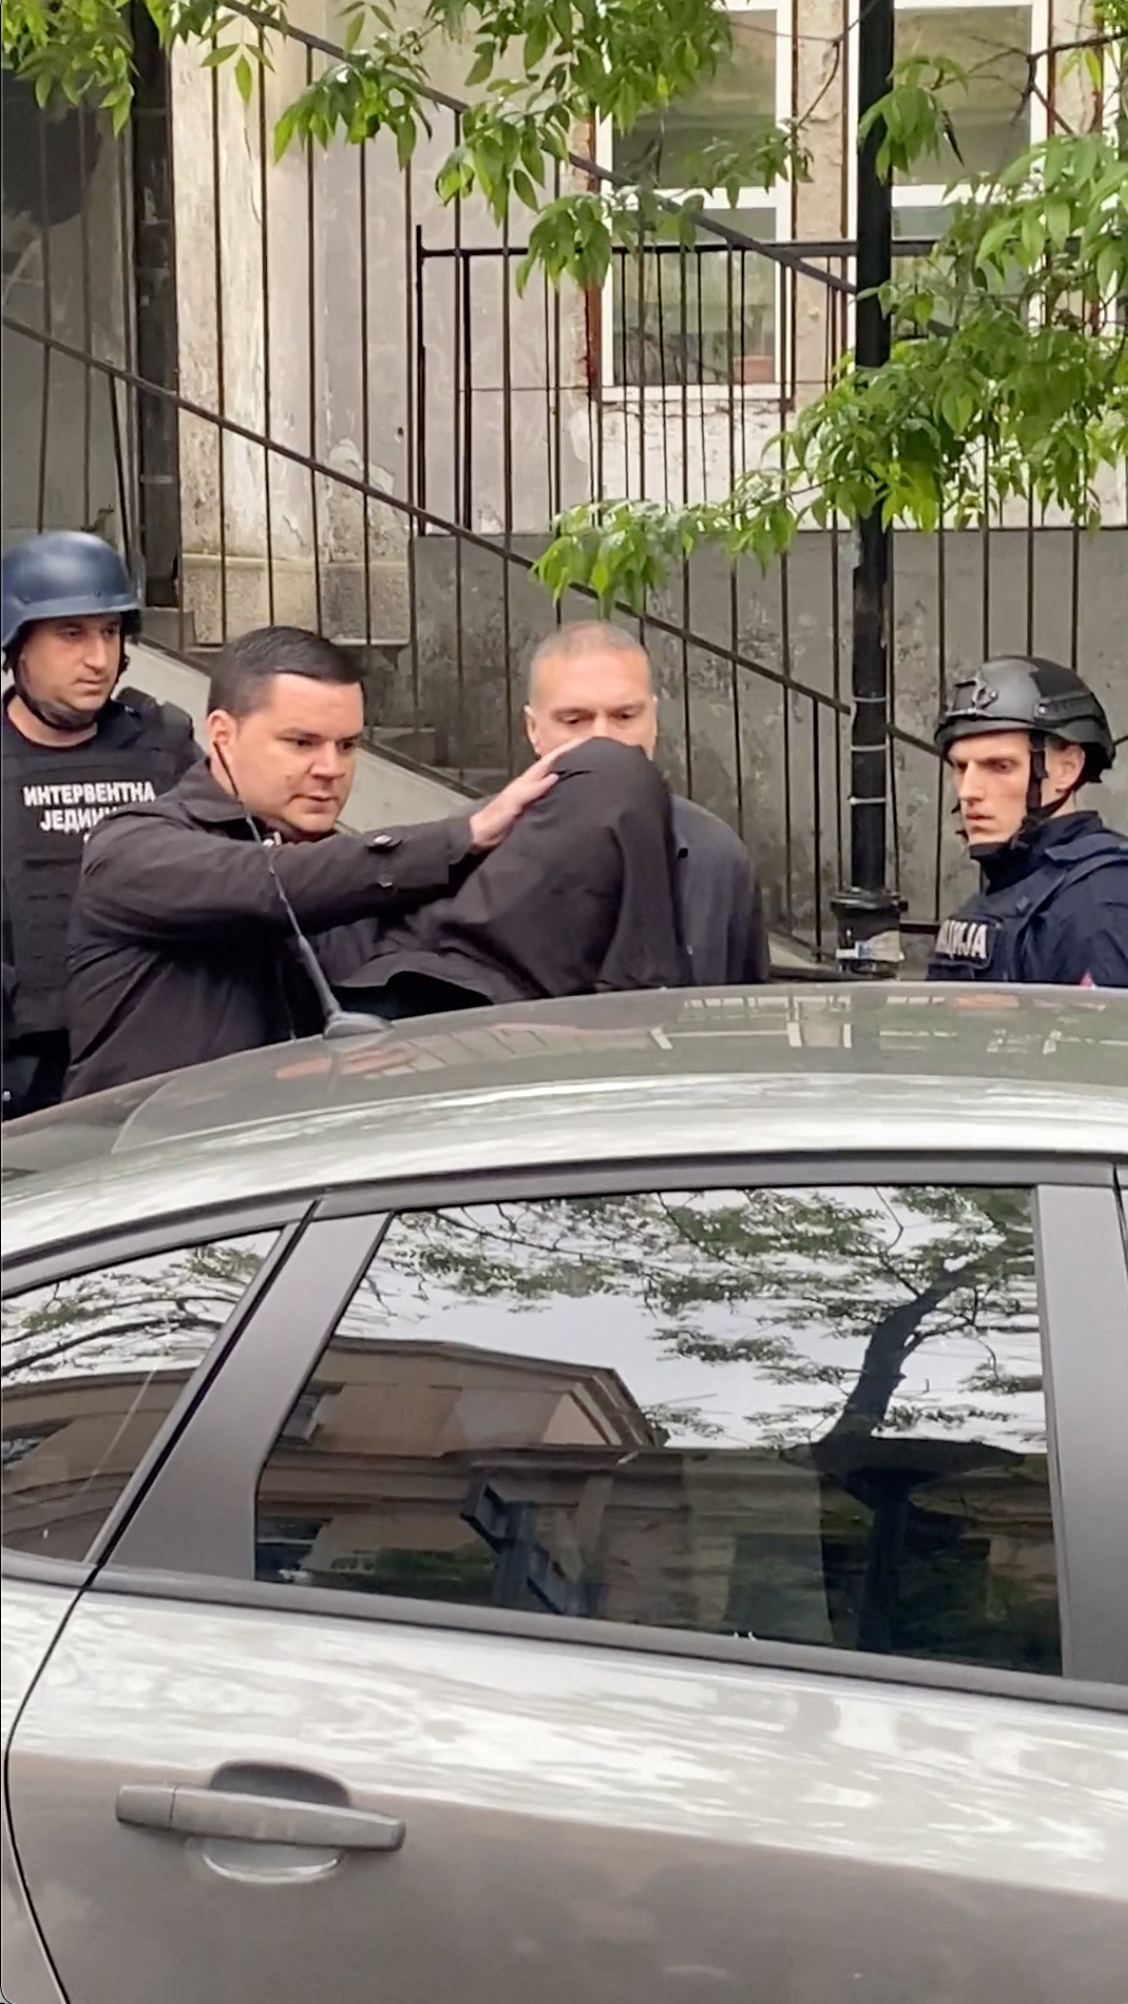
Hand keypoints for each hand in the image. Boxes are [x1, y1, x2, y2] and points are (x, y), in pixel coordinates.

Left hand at [467, 741, 581, 852]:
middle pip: (556, 768)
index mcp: (528, 780)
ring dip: (571, 775)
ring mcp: (535, 798)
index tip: (585, 740)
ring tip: (592, 773)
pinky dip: (565, 794)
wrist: (483, 836)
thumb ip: (531, 789)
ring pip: (556, 782)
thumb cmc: (496, 818)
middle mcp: (533, 786)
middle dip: (573, 759)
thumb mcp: (513, 802)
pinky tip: (576, 797)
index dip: (566, 749)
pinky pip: (554, 799)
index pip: (551, 760)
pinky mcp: (535, 812)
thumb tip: (554, 776)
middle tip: (594, 754)